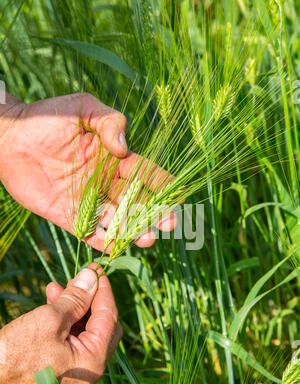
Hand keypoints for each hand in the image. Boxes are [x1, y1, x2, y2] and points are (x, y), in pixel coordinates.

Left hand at [0, 93, 175, 251]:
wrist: (9, 138)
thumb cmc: (46, 117)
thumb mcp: (81, 107)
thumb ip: (107, 120)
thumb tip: (124, 147)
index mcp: (113, 158)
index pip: (145, 173)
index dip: (163, 184)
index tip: (179, 196)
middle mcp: (106, 182)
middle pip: (137, 202)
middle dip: (154, 214)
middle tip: (168, 224)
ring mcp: (89, 201)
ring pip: (118, 221)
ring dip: (133, 231)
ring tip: (147, 239)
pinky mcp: (69, 216)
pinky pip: (90, 233)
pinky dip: (103, 242)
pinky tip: (116, 247)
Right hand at [0, 265, 121, 383]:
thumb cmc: (15, 356)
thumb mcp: (48, 320)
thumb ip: (75, 298)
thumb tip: (92, 276)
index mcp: (94, 361)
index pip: (109, 317)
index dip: (104, 290)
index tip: (96, 269)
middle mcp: (90, 370)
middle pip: (101, 325)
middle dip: (90, 298)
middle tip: (79, 278)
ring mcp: (76, 372)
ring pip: (84, 330)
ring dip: (74, 307)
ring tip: (56, 287)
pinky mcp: (61, 370)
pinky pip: (71, 340)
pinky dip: (64, 321)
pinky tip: (50, 302)